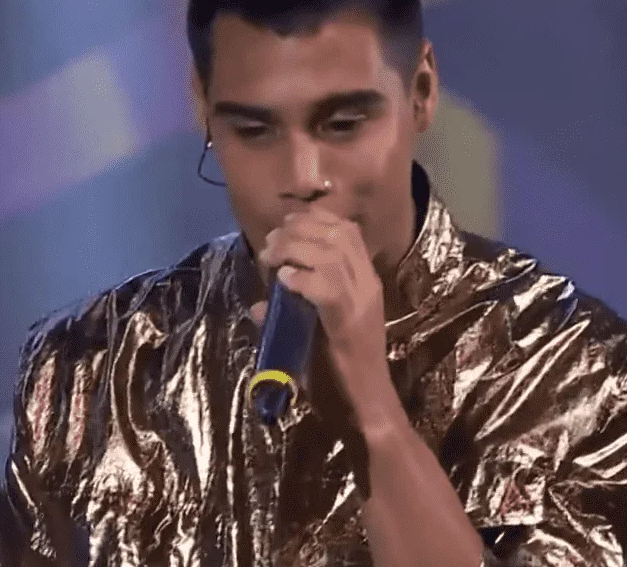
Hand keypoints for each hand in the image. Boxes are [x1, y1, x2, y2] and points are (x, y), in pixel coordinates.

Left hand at [252, 207, 393, 426]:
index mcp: (366, 283)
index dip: (313, 218)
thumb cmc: (341, 375)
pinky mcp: (348, 324)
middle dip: (298, 229)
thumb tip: (258, 305)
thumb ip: (291, 315)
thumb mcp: (315, 335)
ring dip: (294, 248)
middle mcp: (367, 286)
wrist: (367, 408)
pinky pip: (326, 287)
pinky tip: (284, 282)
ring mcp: (361, 303)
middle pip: (337, 233)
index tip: (284, 225)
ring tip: (272, 259)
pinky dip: (301, 279)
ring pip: (330, 253)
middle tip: (270, 243)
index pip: (347, 230)